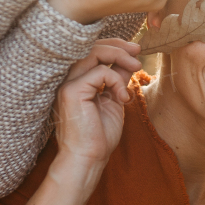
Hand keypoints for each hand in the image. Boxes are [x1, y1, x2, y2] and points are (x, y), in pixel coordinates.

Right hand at [53, 47, 132, 168]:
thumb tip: (129, 61)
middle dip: (118, 45)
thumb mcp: (113, 100)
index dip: (113, 46)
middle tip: (137, 50)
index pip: (91, 52)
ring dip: (119, 56)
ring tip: (136, 66)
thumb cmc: (100, 136)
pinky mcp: (71, 91)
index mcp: (76, 82)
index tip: (134, 51)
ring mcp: (66, 84)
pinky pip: (100, 72)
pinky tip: (122, 98)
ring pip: (93, 53)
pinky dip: (117, 80)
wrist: (88, 159)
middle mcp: (68, 80)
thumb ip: (117, 79)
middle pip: (90, 47)